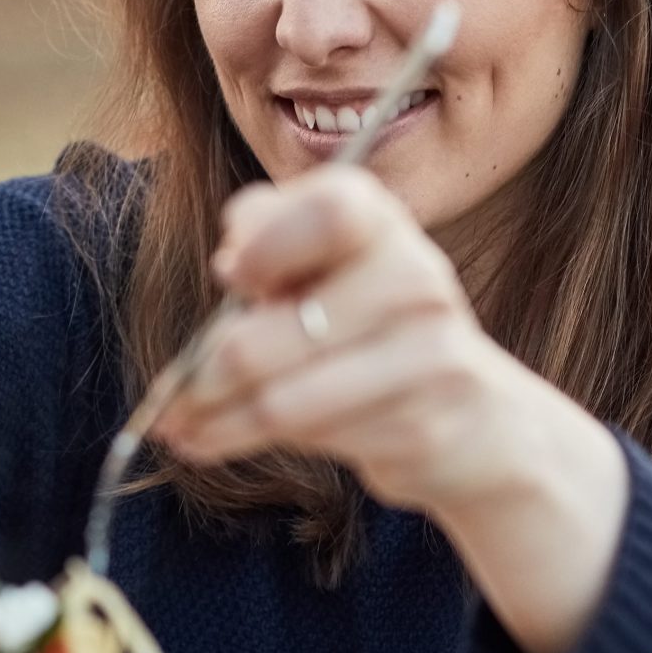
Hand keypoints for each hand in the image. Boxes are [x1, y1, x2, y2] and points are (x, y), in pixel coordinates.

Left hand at [154, 165, 627, 652]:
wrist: (480, 420)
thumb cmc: (374, 331)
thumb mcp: (327, 269)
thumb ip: (272, 243)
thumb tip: (231, 264)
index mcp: (385, 223)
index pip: (331, 210)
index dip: (268, 242)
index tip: (230, 277)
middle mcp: (418, 279)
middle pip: (283, 327)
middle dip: (207, 371)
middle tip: (171, 396)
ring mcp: (430, 355)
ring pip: (285, 398)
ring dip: (216, 419)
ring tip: (180, 426)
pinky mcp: (424, 427)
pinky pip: (313, 438)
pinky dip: (247, 442)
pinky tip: (219, 441)